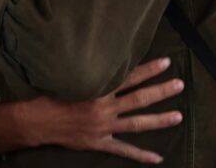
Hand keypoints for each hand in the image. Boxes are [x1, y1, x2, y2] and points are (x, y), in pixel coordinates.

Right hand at [18, 57, 183, 162]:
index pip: (130, 77)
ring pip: (138, 123)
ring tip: (179, 116)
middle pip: (139, 99)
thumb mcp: (69, 77)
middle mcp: (104, 108)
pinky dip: (141, 155)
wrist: (36, 121)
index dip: (149, 70)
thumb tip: (105, 57)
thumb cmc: (49, 94)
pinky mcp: (100, 143)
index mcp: (98, 90)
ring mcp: (104, 128)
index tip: (166, 62)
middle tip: (179, 84)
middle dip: (161, 91)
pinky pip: (124, 150)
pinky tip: (157, 158)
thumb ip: (89, 71)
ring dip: (159, 120)